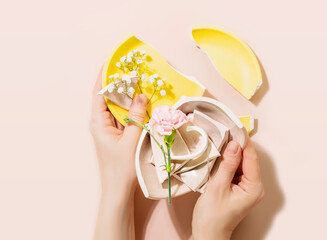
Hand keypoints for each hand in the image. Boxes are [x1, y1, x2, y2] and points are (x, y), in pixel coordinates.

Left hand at [90, 69, 147, 239]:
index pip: (99, 92)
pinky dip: (133, 109)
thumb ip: (137, 116)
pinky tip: (143, 104)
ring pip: (118, 107)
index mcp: (98, 122)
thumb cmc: (122, 168)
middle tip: (133, 70)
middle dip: (120, 83)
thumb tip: (141, 96)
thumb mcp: (132, 140)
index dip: (105, 76)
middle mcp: (102, 123)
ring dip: (128, 96)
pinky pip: (125, 117)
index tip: (112, 61)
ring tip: (140, 83)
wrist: (119, 190)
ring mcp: (110, 129)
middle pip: (109, 97)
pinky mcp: (118, 135)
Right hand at [192, 139, 263, 239]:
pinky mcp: (239, 188)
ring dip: (232, 154)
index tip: (236, 128)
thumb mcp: (217, 187)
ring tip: (220, 145)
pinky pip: (236, 170)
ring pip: (241, 164)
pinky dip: (229, 163)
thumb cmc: (212, 218)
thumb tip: (234, 145)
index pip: (251, 158)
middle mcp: (254, 187)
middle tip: (225, 133)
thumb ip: (227, 165)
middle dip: (237, 146)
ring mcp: (247, 188)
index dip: (244, 142)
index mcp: (253, 188)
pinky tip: (220, 158)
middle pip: (248, 159)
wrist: (207, 234)